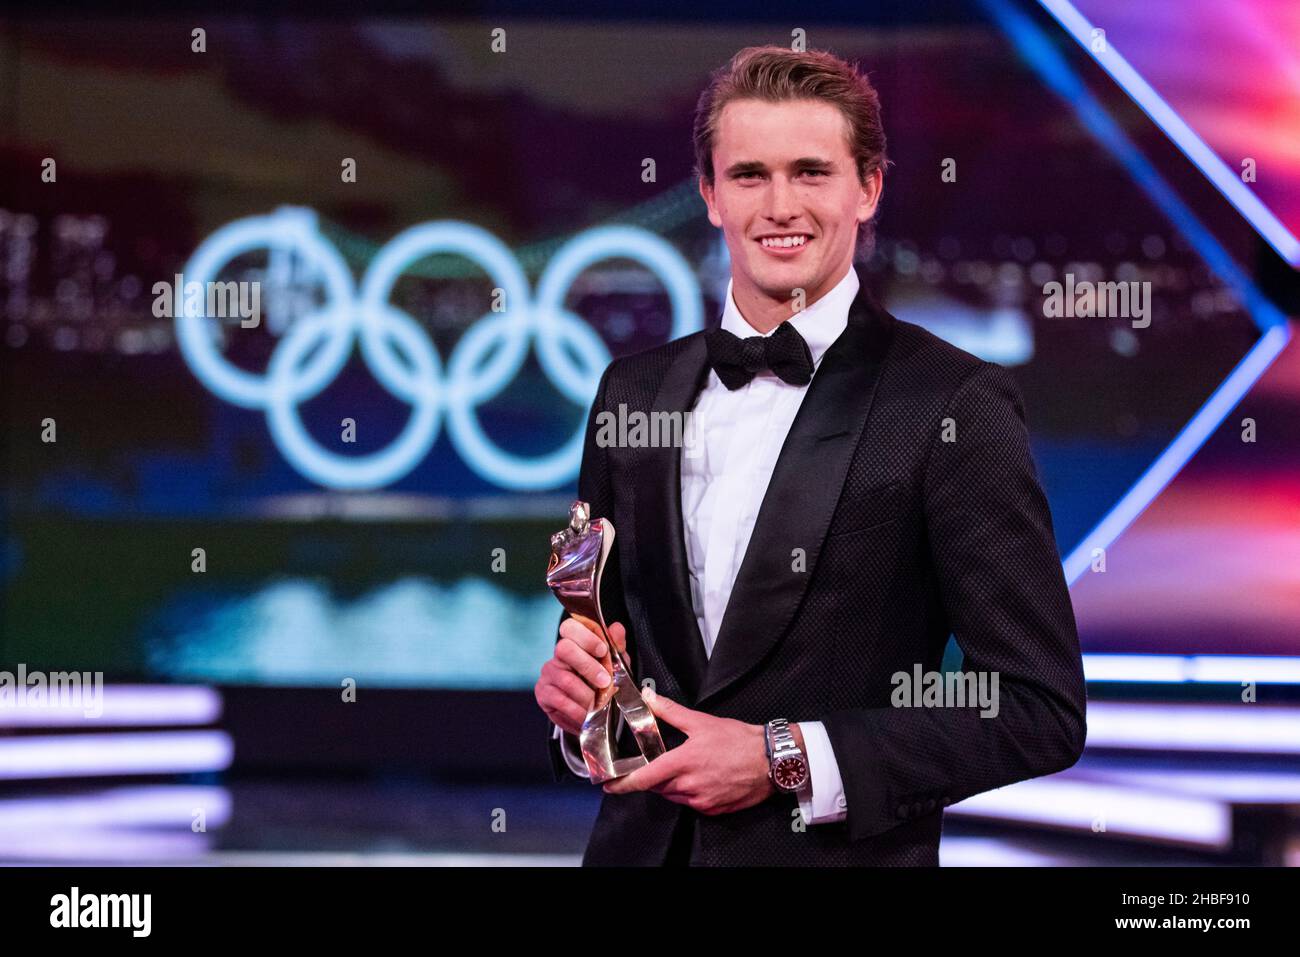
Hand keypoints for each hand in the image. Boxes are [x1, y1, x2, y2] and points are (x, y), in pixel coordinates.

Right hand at [534, 618, 627, 736]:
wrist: (591, 711)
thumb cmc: (601, 681)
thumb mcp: (615, 663)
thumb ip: (616, 646)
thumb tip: (617, 628)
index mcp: (574, 642)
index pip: (570, 627)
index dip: (586, 637)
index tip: (602, 650)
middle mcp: (558, 655)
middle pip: (565, 649)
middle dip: (589, 666)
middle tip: (605, 682)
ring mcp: (548, 673)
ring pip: (566, 679)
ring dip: (587, 694)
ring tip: (600, 703)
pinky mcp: (543, 693)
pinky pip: (560, 700)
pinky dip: (578, 710)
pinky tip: (586, 714)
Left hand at [601, 688, 776, 814]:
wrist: (771, 761)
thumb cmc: (740, 740)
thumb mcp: (702, 721)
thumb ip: (671, 712)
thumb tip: (650, 698)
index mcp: (684, 763)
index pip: (645, 778)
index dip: (624, 784)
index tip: (609, 785)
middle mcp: (690, 786)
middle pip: (658, 787)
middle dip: (655, 776)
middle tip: (661, 762)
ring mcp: (702, 800)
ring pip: (674, 796)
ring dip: (672, 784)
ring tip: (686, 766)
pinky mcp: (714, 809)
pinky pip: (691, 804)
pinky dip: (689, 793)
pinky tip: (701, 777)